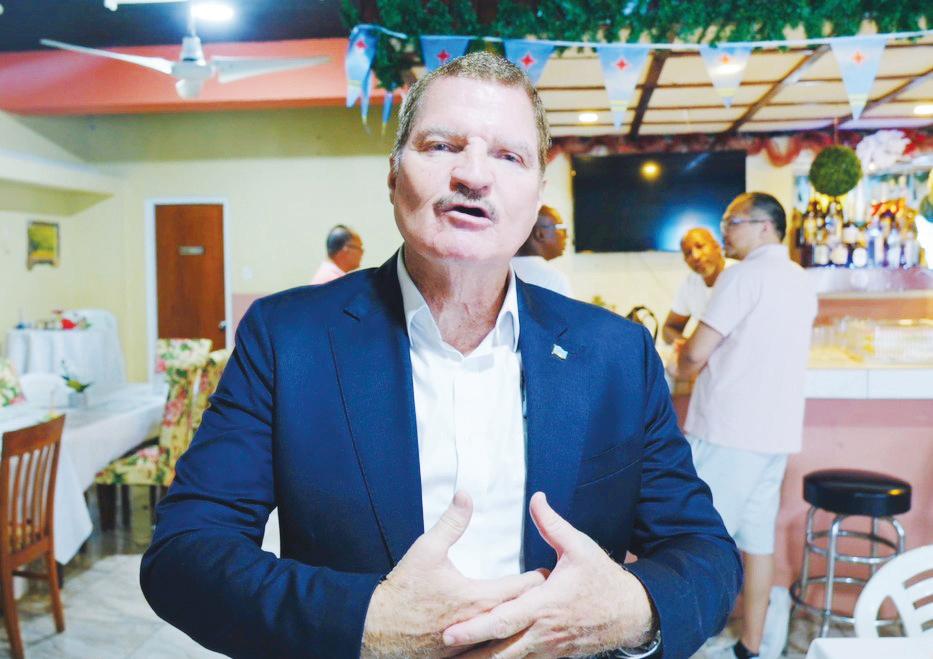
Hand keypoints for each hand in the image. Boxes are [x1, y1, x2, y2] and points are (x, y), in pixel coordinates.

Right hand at [361, 491, 545, 657]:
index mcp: (479, 599)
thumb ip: (451, 522)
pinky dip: (503, 644)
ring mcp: (473, 647)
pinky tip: (510, 639)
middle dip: (536, 601)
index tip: (548, 569)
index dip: (539, 578)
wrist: (376, 633)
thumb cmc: (402, 593)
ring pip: (510, 638)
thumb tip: (465, 493)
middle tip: (550, 589)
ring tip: (534, 614)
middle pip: (523, 614)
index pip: (524, 588)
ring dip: (521, 625)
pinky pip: (492, 652)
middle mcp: (482, 626)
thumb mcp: (426, 551)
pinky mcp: (463, 658)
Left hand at [442, 492, 654, 657]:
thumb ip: (552, 524)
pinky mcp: (554, 655)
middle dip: (472, 656)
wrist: (630, 613)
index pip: (503, 621)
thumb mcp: (580, 547)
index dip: (475, 628)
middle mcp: (543, 631)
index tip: (449, 632)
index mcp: (544, 605)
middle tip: (445, 651)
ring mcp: (548, 648)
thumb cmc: (603, 579)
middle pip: (501, 651)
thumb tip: (535, 498)